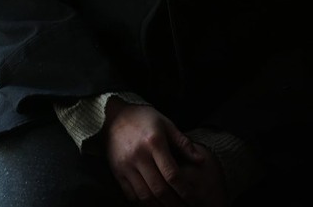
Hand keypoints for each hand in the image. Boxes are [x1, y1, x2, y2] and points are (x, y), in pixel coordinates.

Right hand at [102, 100, 227, 205]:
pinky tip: (152, 203)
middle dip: (173, 203)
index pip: (172, 174)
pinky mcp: (116, 171)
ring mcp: (126, 165)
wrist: (112, 116)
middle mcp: (139, 156)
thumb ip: (183, 143)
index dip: (184, 190)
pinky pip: (130, 194)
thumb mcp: (166, 123)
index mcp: (154, 143)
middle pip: (159, 189)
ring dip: (158, 206)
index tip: (192, 199)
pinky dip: (142, 202)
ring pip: (144, 195)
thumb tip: (200, 160)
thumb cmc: (143, 118)